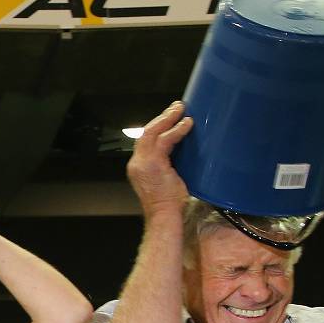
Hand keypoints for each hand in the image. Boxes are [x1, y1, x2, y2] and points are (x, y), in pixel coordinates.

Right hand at [126, 101, 192, 217]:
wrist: (163, 215)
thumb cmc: (168, 203)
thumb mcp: (165, 180)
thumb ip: (166, 165)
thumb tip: (180, 153)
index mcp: (138, 166)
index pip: (145, 141)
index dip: (157, 127)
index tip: (169, 118)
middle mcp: (137, 162)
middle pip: (146, 132)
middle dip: (162, 118)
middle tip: (176, 107)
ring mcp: (143, 162)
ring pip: (153, 132)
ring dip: (168, 119)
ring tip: (181, 109)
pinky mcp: (153, 163)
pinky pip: (165, 140)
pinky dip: (177, 130)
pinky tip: (187, 124)